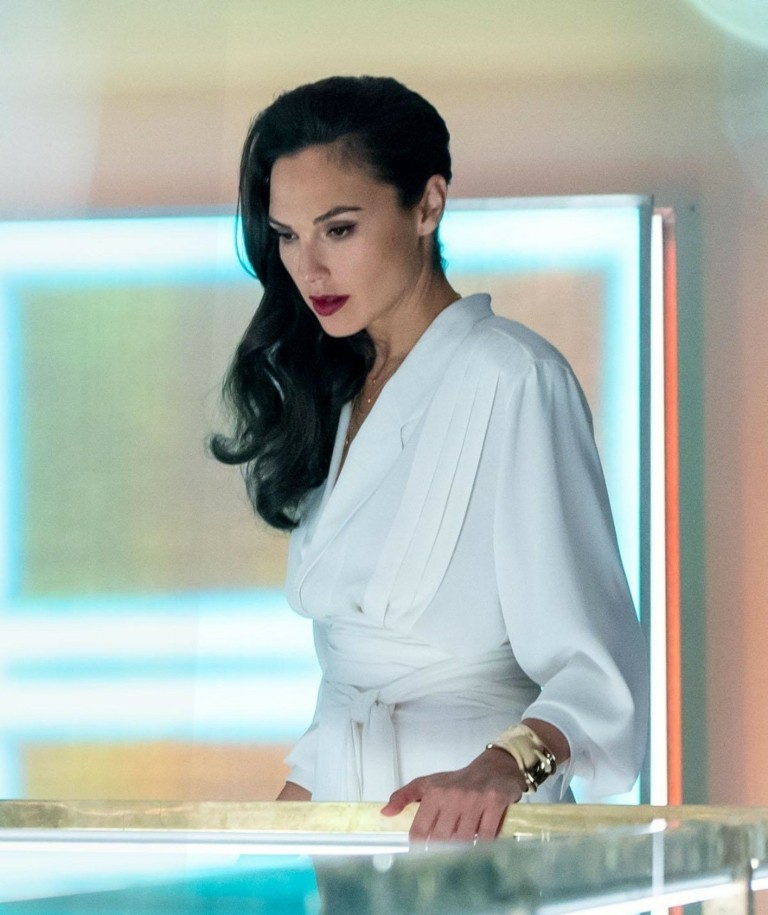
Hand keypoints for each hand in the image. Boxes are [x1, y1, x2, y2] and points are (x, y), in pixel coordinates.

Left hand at [380, 748, 524, 844]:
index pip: (419, 830)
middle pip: (441, 838)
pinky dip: (482, 846)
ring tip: (461, 855)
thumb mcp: (428, 783)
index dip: (419, 848)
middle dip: (441, 852)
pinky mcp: (495, 803)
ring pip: (463, 839)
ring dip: (462, 851)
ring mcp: (474, 799)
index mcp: (433, 792)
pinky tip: (480, 847)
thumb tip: (385, 814)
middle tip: (443, 861)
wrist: (495, 767)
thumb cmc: (458, 780)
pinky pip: (486, 836)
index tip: (421, 858)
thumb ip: (404, 797)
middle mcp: (452, 795)